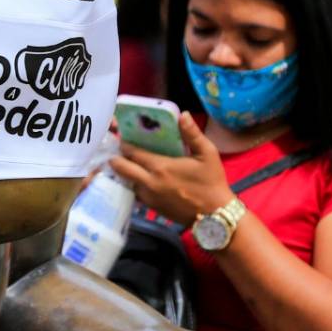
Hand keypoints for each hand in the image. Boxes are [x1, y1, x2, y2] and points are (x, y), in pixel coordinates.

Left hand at [110, 111, 232, 223]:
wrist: (214, 215)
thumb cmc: (212, 182)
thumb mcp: (207, 154)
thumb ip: (192, 134)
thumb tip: (183, 114)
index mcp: (160, 167)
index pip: (132, 153)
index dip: (125, 144)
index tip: (124, 138)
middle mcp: (149, 182)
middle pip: (121, 168)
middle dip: (117, 158)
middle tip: (119, 151)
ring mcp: (148, 197)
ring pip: (126, 182)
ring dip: (125, 173)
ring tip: (127, 164)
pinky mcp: (151, 208)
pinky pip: (135, 193)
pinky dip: (133, 185)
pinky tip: (139, 179)